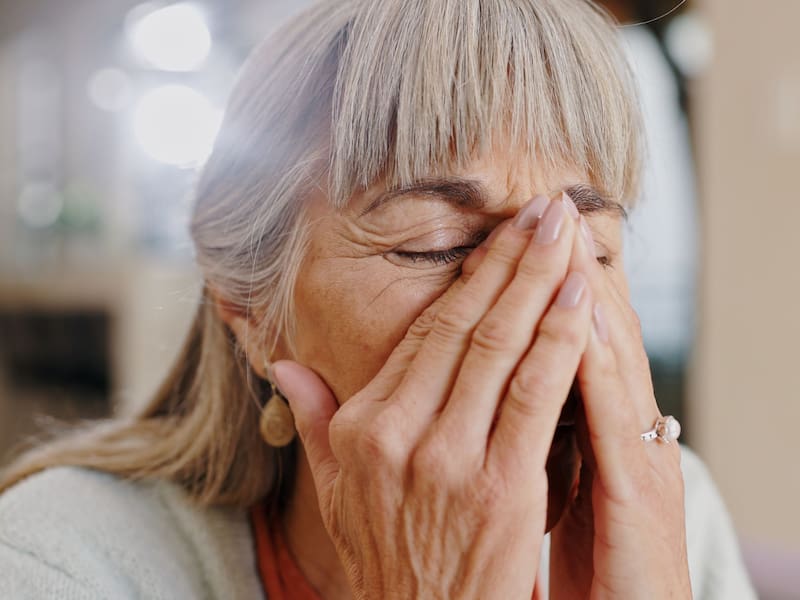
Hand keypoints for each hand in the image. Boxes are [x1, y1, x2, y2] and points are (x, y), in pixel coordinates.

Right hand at [273, 196, 593, 599]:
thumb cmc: (386, 556)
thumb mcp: (334, 489)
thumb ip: (311, 419)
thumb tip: (283, 366)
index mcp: (363, 427)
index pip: (426, 334)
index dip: (471, 279)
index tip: (502, 235)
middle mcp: (401, 434)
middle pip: (466, 325)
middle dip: (512, 258)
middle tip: (547, 205)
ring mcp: (450, 460)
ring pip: (502, 349)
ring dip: (540, 282)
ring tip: (569, 230)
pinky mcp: (501, 488)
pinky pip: (535, 398)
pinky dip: (560, 343)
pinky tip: (582, 299)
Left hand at [549, 215, 691, 598]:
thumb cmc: (576, 565)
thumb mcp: (549, 492)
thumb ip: (533, 432)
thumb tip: (489, 386)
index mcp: (600, 428)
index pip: (567, 340)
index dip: (541, 285)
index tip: (516, 232)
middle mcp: (625, 430)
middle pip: (593, 332)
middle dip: (563, 267)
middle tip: (547, 205)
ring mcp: (639, 458)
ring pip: (612, 356)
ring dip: (585, 289)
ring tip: (564, 231)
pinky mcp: (642, 495)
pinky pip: (614, 416)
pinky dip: (599, 359)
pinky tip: (581, 311)